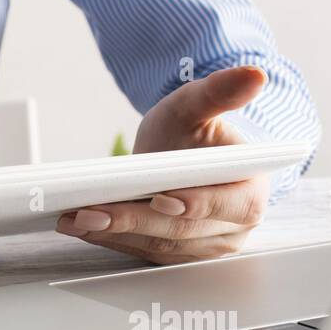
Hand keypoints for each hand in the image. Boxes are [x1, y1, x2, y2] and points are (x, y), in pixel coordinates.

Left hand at [57, 66, 270, 264]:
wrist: (179, 154)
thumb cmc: (193, 132)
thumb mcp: (199, 105)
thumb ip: (220, 92)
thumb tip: (255, 75)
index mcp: (251, 191)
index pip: (227, 204)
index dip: (196, 204)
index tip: (161, 197)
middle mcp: (233, 227)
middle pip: (183, 229)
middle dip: (134, 220)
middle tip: (92, 211)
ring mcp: (206, 246)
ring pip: (159, 245)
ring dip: (115, 234)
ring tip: (75, 218)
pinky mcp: (178, 254)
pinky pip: (144, 251)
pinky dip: (112, 240)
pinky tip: (81, 227)